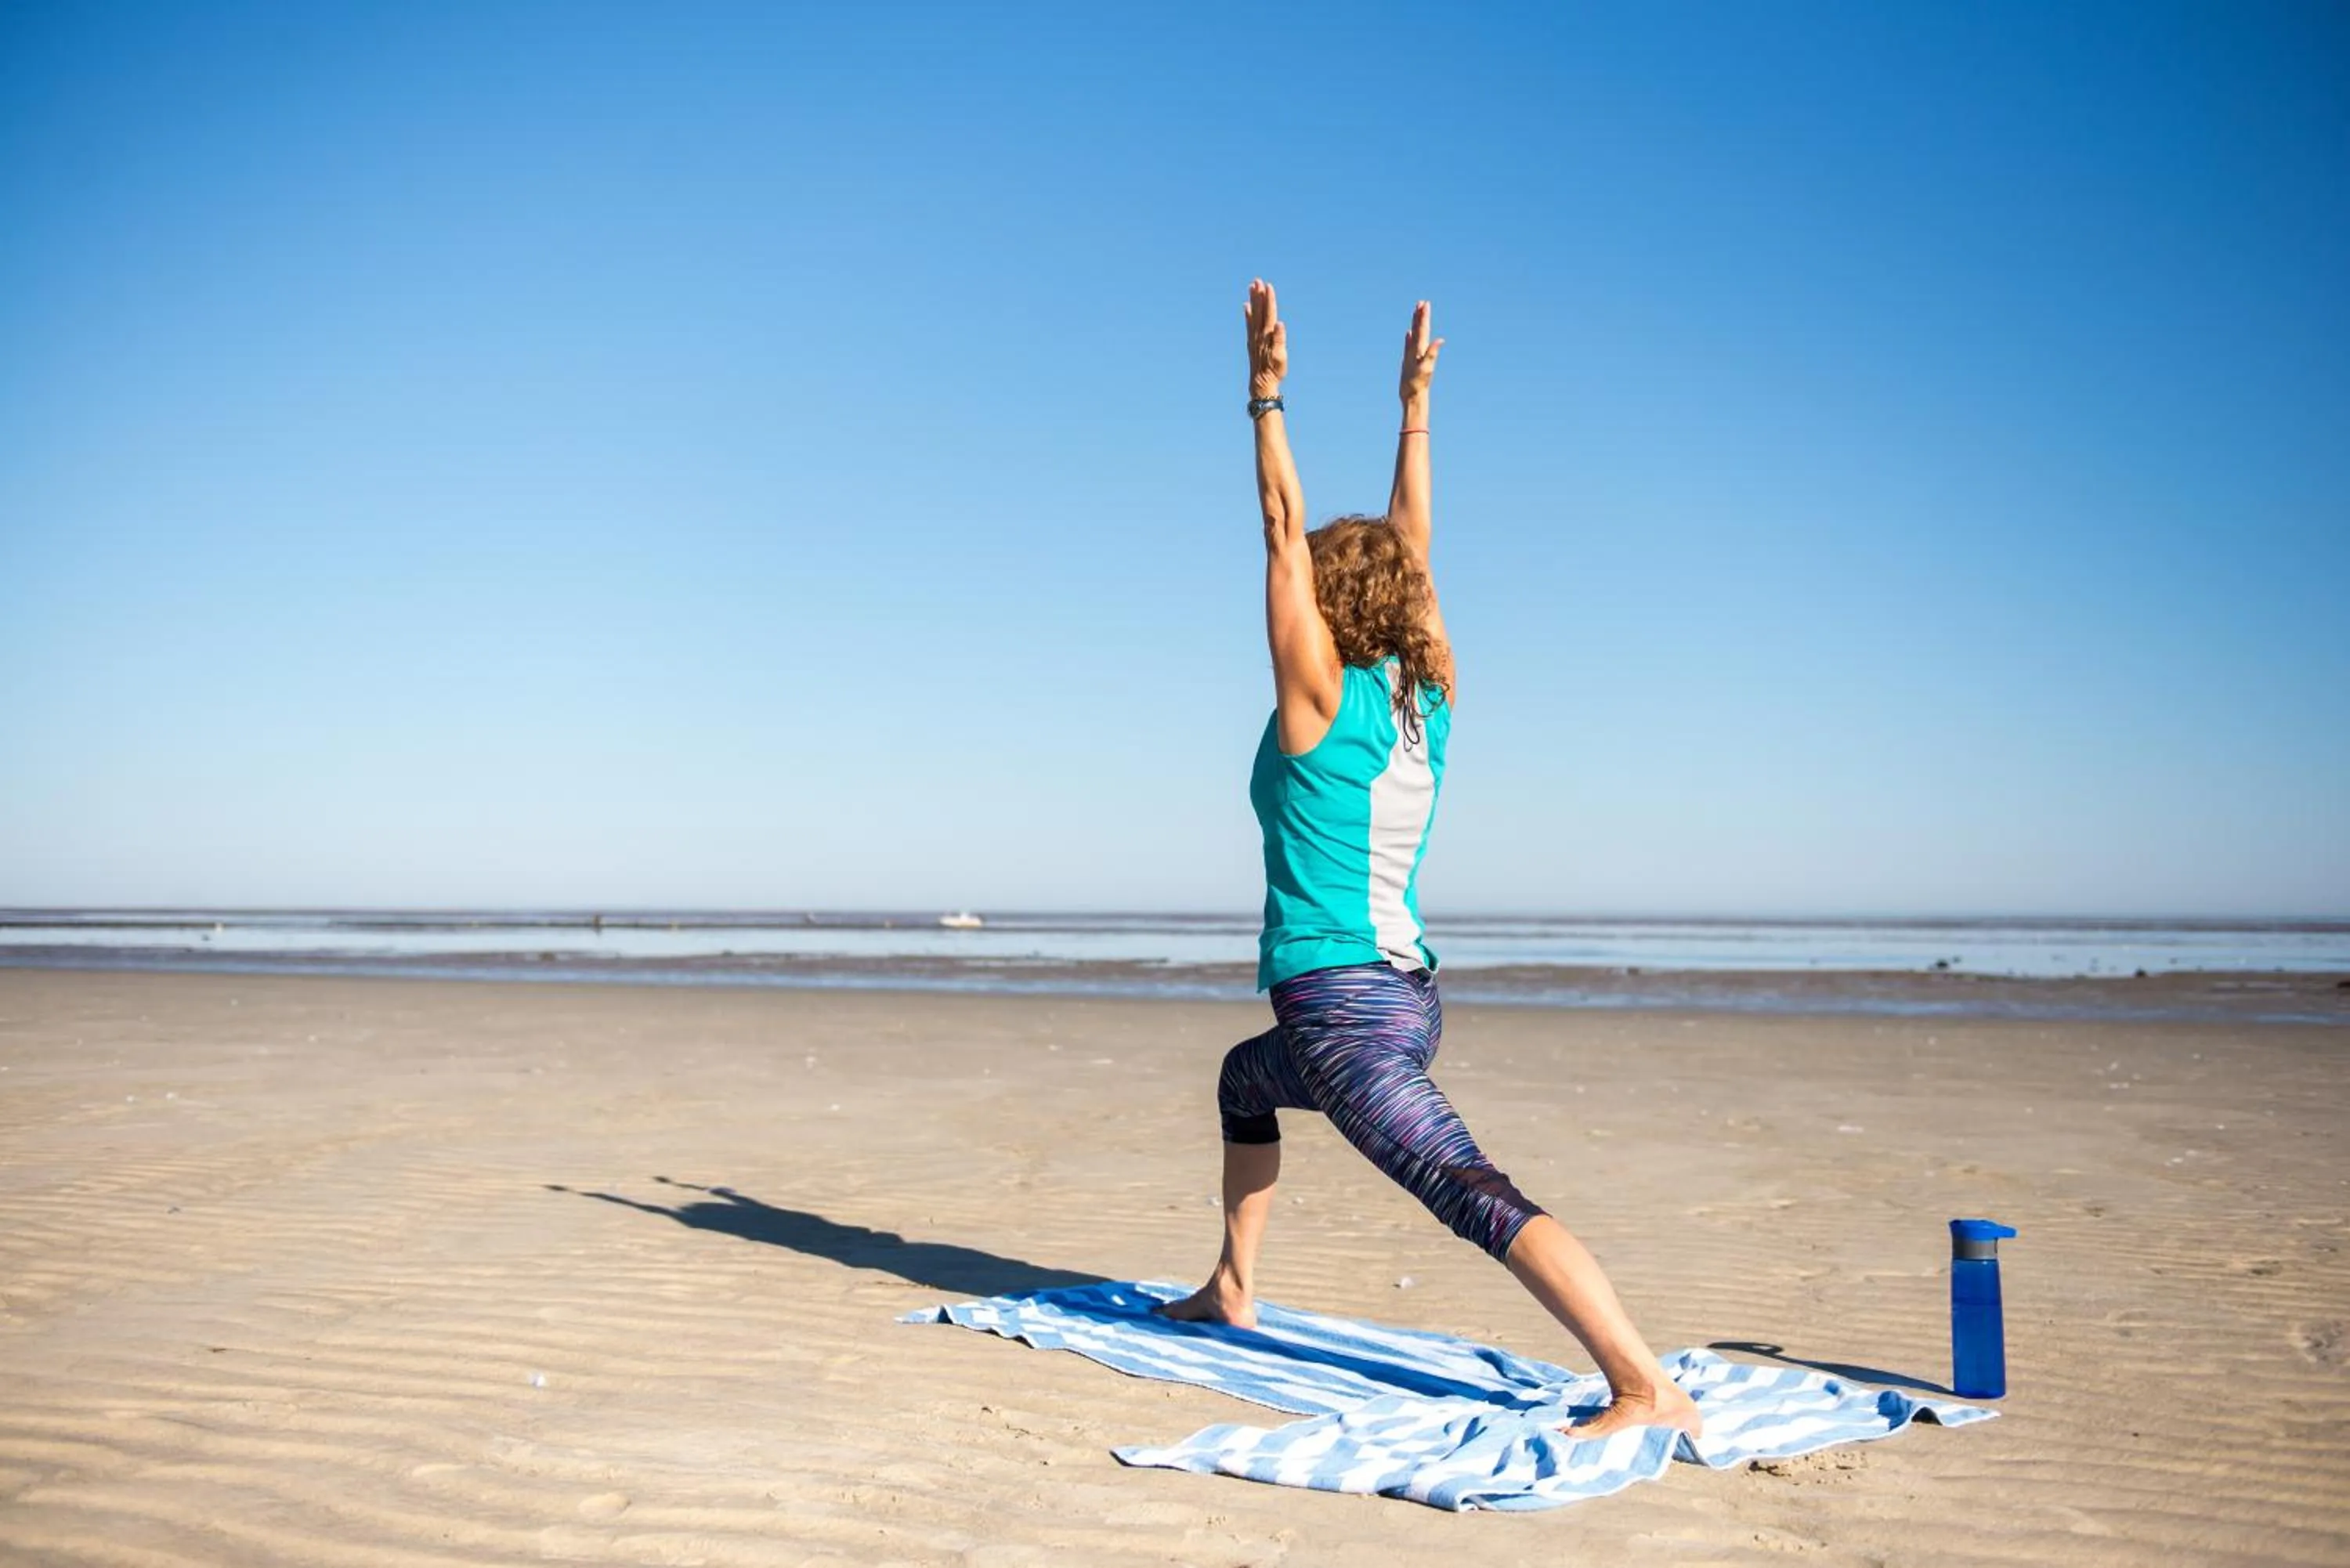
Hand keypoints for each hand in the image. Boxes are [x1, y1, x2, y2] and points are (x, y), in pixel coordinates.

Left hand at [1244, 278, 1287, 399]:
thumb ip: (1279, 339)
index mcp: (1267, 335)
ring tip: (1251, 287)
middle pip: (1259, 311)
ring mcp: (1254, 338)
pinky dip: (1247, 315)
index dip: (1269, 299)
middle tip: (1257, 280)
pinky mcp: (1251, 342)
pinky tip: (1246, 307)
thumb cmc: (1274, 371)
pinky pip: (1249, 325)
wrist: (1261, 383)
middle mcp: (1259, 334)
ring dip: (1253, 301)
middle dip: (1259, 295)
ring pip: (1253, 315)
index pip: (1268, 313)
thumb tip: (1279, 323)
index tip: (1268, 286)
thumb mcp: (1280, 356)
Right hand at [1399, 299, 1442, 402]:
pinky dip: (1408, 338)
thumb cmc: (1419, 383)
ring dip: (1415, 323)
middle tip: (1421, 302)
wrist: (1413, 395)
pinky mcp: (1408, 361)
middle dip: (1420, 316)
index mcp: (1422, 349)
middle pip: (1420, 329)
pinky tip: (1408, 333)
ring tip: (1415, 312)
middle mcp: (1419, 350)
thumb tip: (1441, 340)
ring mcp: (1413, 355)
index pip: (1423, 329)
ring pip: (1415, 335)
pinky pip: (1408, 346)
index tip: (1425, 304)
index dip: (1424, 316)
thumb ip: (1432, 353)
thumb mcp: (1426, 367)